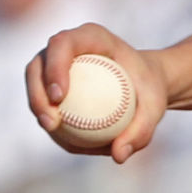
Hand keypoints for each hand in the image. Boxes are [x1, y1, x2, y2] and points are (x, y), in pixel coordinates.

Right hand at [25, 23, 167, 162]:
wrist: (147, 83)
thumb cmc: (151, 89)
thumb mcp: (156, 107)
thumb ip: (141, 130)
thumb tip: (118, 156)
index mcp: (91, 37)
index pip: (63, 45)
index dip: (55, 67)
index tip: (60, 97)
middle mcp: (68, 45)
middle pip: (40, 64)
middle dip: (38, 92)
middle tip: (51, 121)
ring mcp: (56, 61)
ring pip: (35, 82)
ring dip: (38, 106)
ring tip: (51, 129)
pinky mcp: (52, 80)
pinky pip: (45, 100)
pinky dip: (50, 118)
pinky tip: (61, 138)